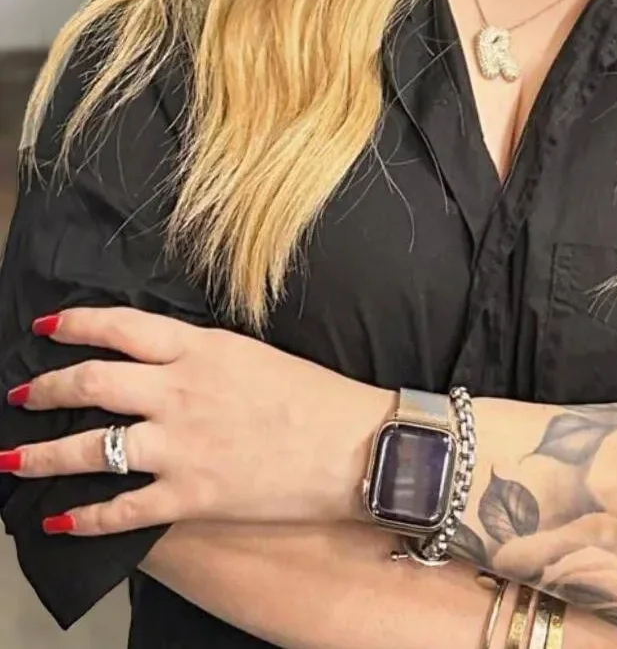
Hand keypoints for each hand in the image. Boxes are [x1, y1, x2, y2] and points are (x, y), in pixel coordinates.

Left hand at [3, 307, 394, 536]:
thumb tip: (156, 359)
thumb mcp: (253, 354)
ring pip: (89, 449)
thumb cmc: (314, 397)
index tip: (45, 327)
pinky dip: (82, 517)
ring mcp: (181, 446)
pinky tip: (59, 520)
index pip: (120, 327)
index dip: (74, 324)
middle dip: (43, 389)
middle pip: (91, 383)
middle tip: (19, 395)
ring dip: (40, 457)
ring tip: (11, 462)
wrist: (355, 447)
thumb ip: (201, 356)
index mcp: (202, 349)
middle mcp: (181, 392)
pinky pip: (119, 510)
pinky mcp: (190, 496)